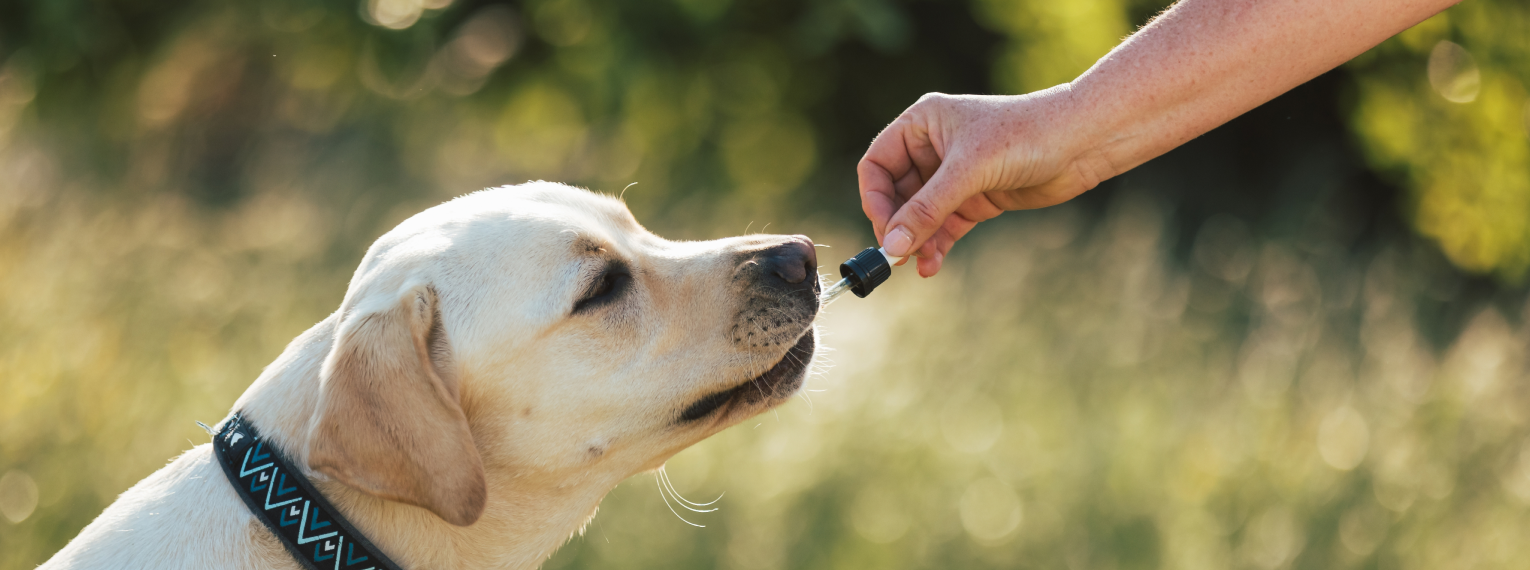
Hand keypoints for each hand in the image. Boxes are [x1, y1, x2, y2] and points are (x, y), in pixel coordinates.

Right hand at [858, 86, 1111, 276]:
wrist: (1082, 143)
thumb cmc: (1025, 135)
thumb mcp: (969, 170)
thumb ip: (927, 208)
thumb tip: (892, 246)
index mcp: (921, 124)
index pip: (877, 164)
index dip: (874, 197)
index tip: (883, 229)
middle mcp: (933, 148)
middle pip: (895, 194)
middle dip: (897, 226)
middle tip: (897, 255)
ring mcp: (954, 176)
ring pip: (920, 216)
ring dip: (917, 241)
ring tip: (918, 264)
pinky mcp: (975, 199)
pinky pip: (944, 227)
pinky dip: (936, 246)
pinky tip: (933, 265)